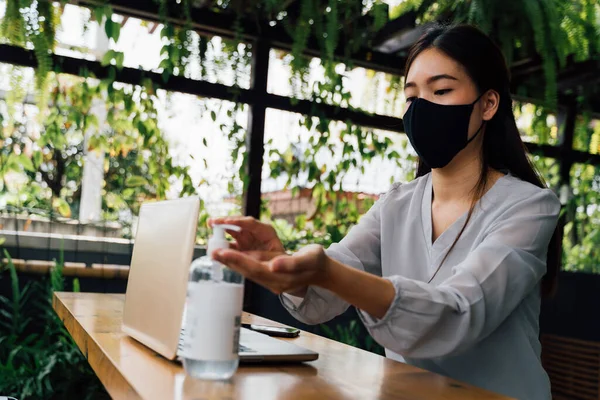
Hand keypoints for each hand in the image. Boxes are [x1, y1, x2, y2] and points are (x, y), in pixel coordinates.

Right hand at [207, 216, 284, 261]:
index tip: (225, 222)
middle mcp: (255, 233)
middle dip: (224, 222)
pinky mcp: (241, 247)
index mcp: (267, 232)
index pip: (251, 223)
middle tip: (212, 222)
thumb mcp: (272, 260)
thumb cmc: (281, 263)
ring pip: (232, 231)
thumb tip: (235, 254)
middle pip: (238, 224)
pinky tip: (213, 245)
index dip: (237, 221)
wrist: (283, 271)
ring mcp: (247, 239)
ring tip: (210, 227)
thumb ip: (253, 257)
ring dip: (221, 230)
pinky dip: (221, 244)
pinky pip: (229, 244)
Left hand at [212, 244, 329, 294]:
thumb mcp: (309, 259)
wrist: (323, 272)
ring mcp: (271, 282)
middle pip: (247, 271)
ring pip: (247, 271)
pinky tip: (230, 256)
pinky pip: (252, 270)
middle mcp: (273, 283)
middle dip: (229, 262)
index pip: (255, 269)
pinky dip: (240, 262)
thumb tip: (273, 265)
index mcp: (281, 279)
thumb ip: (291, 263)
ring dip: (231, 262)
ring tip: (215, 253)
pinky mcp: (270, 277)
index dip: (237, 260)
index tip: (222, 252)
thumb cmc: (317, 262)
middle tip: (211, 251)